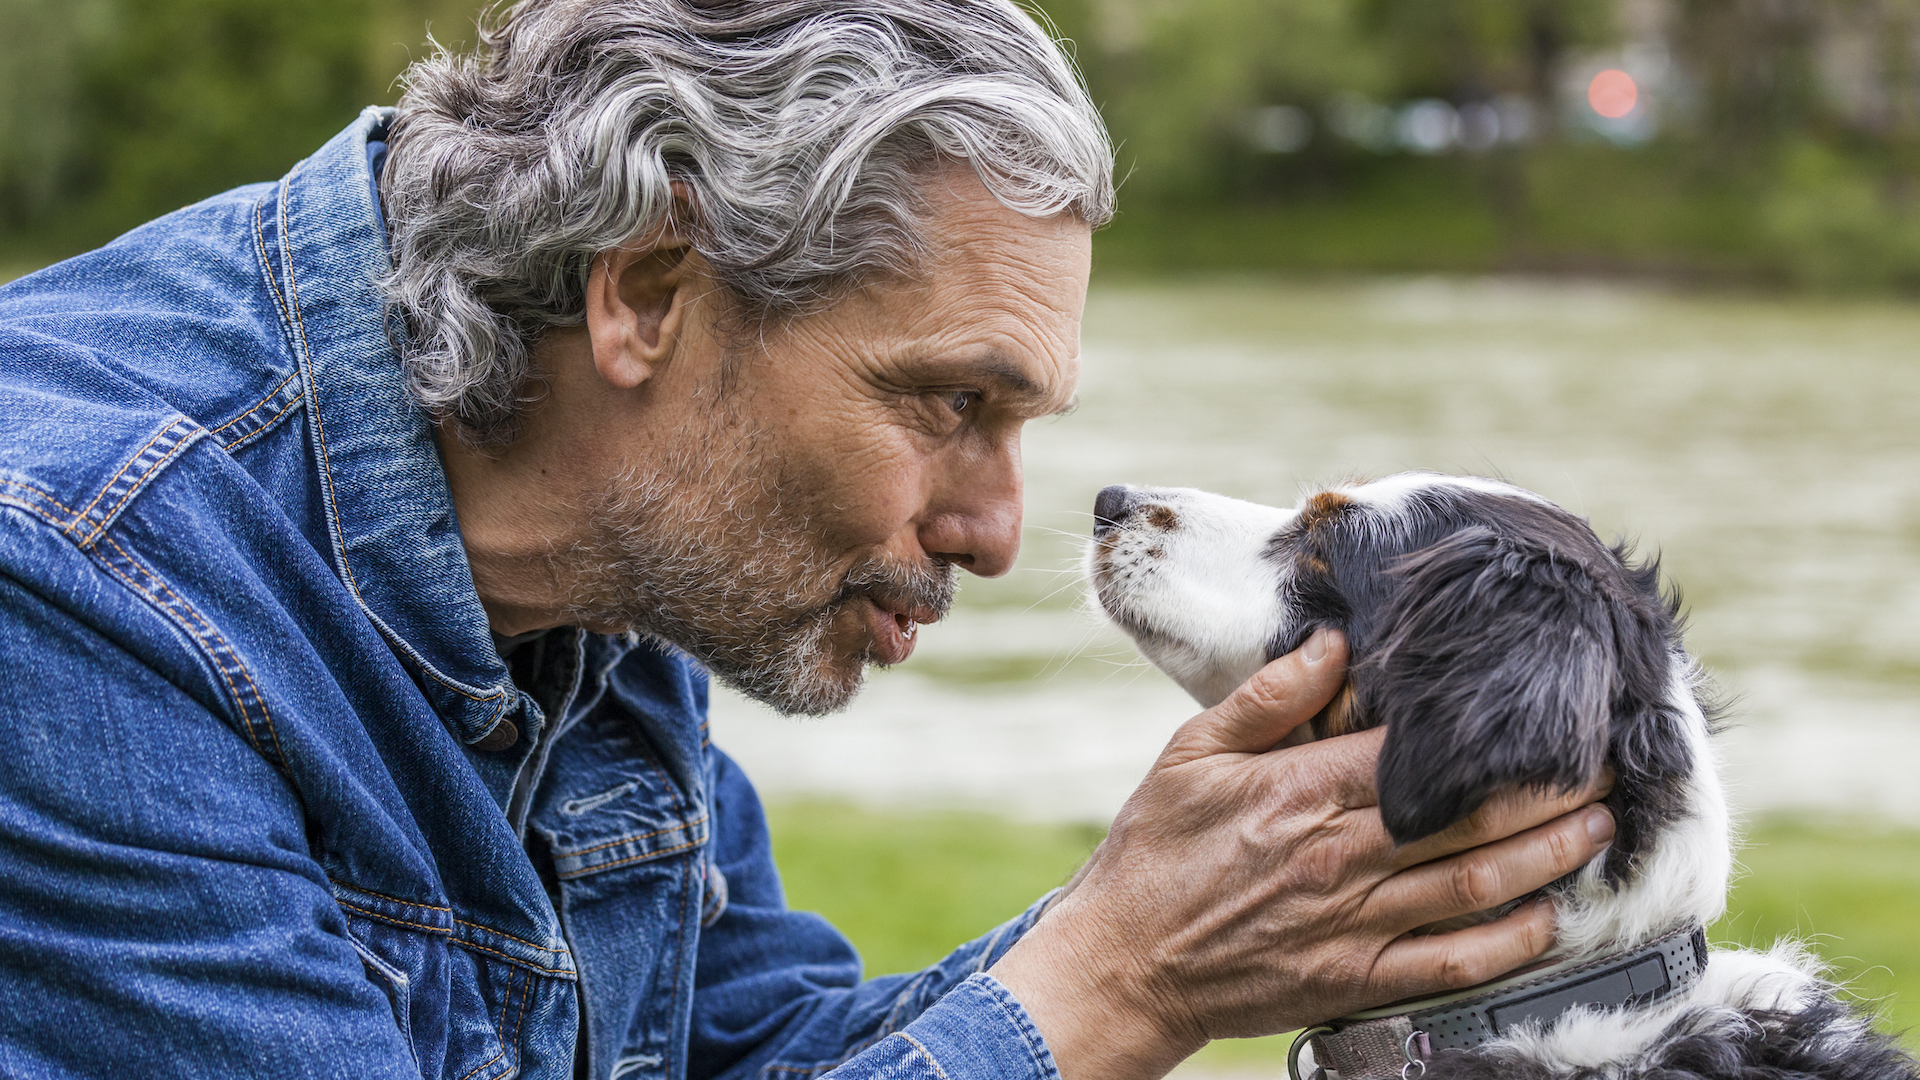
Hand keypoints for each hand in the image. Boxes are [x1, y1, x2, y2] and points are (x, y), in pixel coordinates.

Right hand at [989, 629, 1615, 1079]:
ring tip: (1599, 826)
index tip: (1541, 707)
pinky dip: (1509, 942)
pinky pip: (1452, 962)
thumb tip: (1336, 642)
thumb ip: (1268, 698)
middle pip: (1469, 817)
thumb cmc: (1155, 851)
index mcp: (1302, 789)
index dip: (1489, 730)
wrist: (1124, 962)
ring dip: (1550, 856)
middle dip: (1547, 789)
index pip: (1418, 751)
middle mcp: (1340, 855)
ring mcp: (1353, 923)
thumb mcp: (1191, 752)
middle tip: (1605, 764)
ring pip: (1476, 885)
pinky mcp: (1355, 979)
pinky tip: (1549, 918)